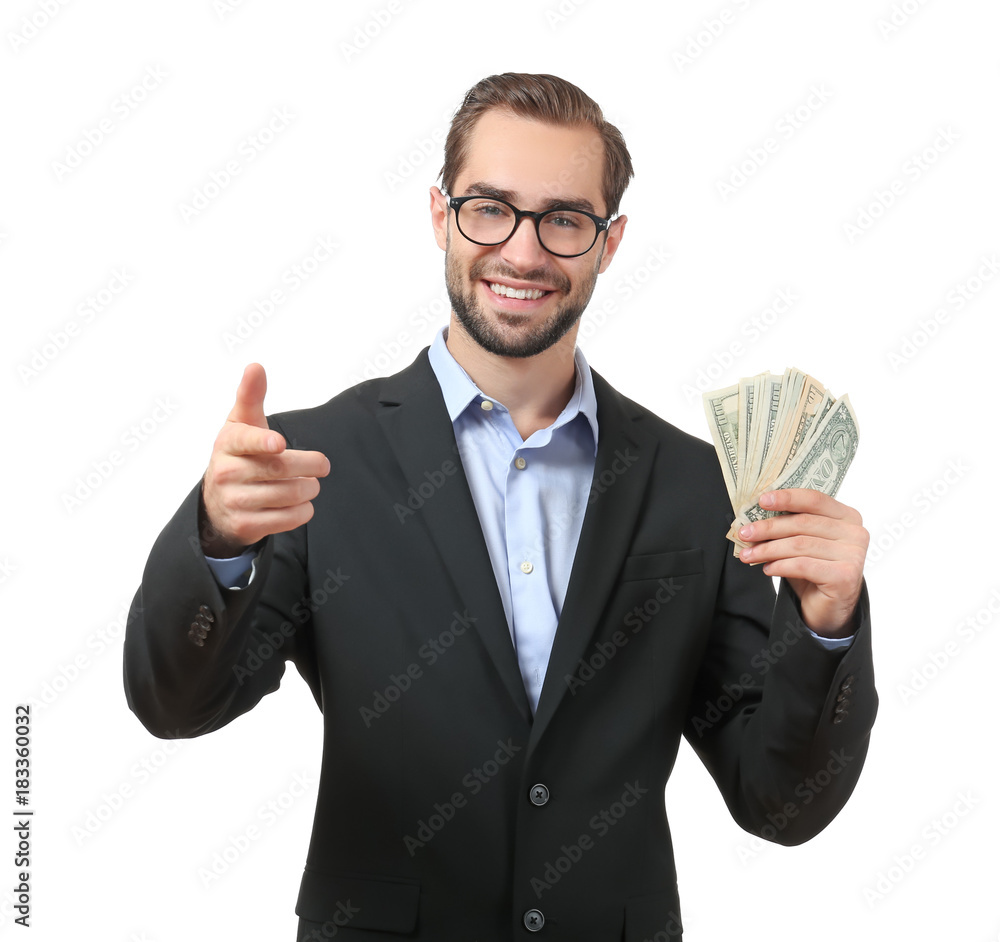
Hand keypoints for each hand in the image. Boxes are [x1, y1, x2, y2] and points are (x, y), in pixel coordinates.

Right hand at [200, 364, 329, 556]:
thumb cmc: (239, 455)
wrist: (217, 503)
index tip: (279, 443)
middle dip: (310, 466)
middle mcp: (226, 473)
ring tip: (310, 484)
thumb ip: (250, 396)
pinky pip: (289, 518)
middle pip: (279, 468)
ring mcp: (234, 501)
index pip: (245, 441)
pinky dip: (304, 510)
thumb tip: (255, 366)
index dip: (263, 442)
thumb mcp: (241, 425)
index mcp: (228, 443)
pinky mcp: (245, 526)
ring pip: (289, 495)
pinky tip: (300, 503)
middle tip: (322, 465)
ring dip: (309, 489)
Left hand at [736, 489, 868, 636]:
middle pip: (803, 523)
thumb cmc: (814, 570)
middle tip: (744, 534)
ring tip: (748, 555)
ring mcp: (853, 554)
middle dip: (768, 528)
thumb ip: (788, 526)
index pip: (814, 499)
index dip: (787, 498)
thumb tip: (753, 518)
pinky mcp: (845, 575)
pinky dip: (780, 565)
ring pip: (800, 545)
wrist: (829, 607)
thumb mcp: (801, 543)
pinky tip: (767, 569)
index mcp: (847, 516)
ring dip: (768, 549)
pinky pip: (803, 565)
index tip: (761, 501)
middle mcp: (855, 533)